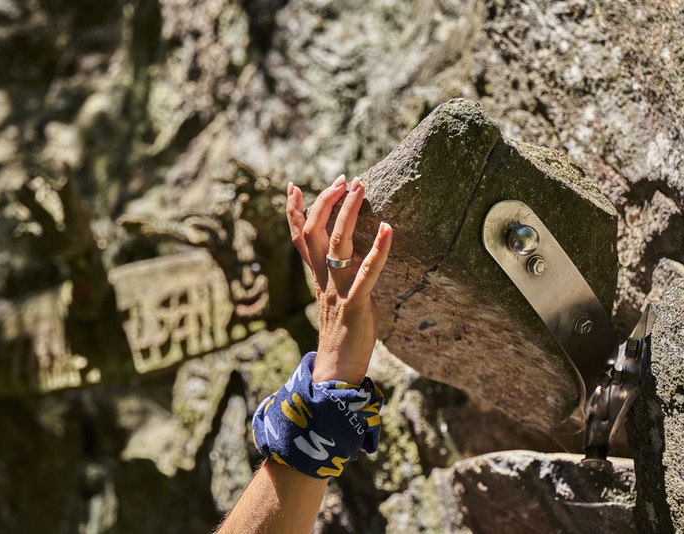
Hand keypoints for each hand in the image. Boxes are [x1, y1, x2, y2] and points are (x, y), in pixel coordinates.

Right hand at [286, 174, 392, 383]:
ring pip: (336, 244)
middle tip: (342, 179)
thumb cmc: (344, 334)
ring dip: (347, 213)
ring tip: (359, 188)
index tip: (294, 185)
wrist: (337, 370)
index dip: (295, 211)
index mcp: (318, 277)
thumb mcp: (338, 297)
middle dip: (325, 202)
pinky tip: (389, 229)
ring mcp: (338, 290)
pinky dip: (378, 250)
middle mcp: (324, 279)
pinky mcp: (355, 304)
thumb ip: (342, 276)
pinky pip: (366, 273)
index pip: (300, 238)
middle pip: (314, 232)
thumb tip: (357, 257)